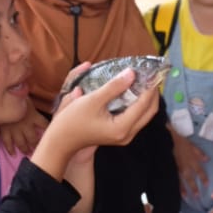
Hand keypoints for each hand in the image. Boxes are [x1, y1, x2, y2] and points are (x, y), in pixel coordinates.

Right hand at [0, 97, 46, 156]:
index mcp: (34, 116)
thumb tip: (45, 101)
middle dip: (36, 145)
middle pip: (33, 139)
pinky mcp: (4, 131)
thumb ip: (34, 104)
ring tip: (28, 152)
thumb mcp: (28, 97)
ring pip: (22, 143)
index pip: (45, 125)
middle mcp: (26, 125)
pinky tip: (13, 153)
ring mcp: (14, 130)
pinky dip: (10, 149)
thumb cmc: (15, 93)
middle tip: (38, 149)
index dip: (49, 131)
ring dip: (25, 149)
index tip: (52, 135)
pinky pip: (7, 143)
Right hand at [37, 68, 160, 178]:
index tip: (151, 72)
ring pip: (144, 115)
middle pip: (150, 111)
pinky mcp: (120, 134)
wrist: (61, 140)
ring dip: (146, 98)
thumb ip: (114, 87)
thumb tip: (132, 73)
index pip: (144, 104)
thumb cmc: (74, 120)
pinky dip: (138, 104)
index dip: (149, 87)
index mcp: (122, 127)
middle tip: (150, 76)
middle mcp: (127, 134)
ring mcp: (124, 136)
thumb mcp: (93, 99)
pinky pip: (136, 118)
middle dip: (152, 93)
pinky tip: (133, 92)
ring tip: (143, 81)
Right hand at [171, 129, 208, 198]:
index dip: (203, 178)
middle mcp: (185, 167)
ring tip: (186, 197)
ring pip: (181, 181)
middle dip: (194, 188)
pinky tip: (174, 190)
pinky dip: (174, 185)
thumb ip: (200, 153)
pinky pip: (173, 179)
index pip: (199, 172)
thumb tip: (207, 160)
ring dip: (184, 190)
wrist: (168, 140)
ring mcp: (177, 169)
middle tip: (197, 196)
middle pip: (190, 179)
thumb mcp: (192, 146)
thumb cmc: (180, 142)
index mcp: (192, 161)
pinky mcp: (170, 169)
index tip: (207, 185)